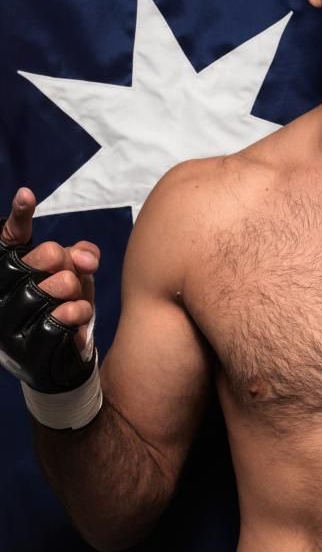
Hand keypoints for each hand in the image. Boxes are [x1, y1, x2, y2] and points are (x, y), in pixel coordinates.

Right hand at [0, 188, 98, 352]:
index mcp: (10, 269)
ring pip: (57, 286)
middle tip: (70, 279)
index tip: (27, 195)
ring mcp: (10, 321)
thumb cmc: (65, 305)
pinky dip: (78, 313)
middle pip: (48, 256)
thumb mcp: (75, 275)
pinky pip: (63, 317)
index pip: (10, 238)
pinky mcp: (26, 347)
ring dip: (77, 292)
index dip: (19, 216)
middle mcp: (2, 292)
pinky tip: (78, 316)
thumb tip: (83, 259)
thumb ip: (82, 256)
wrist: (61, 356)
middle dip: (69, 264)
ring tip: (73, 301)